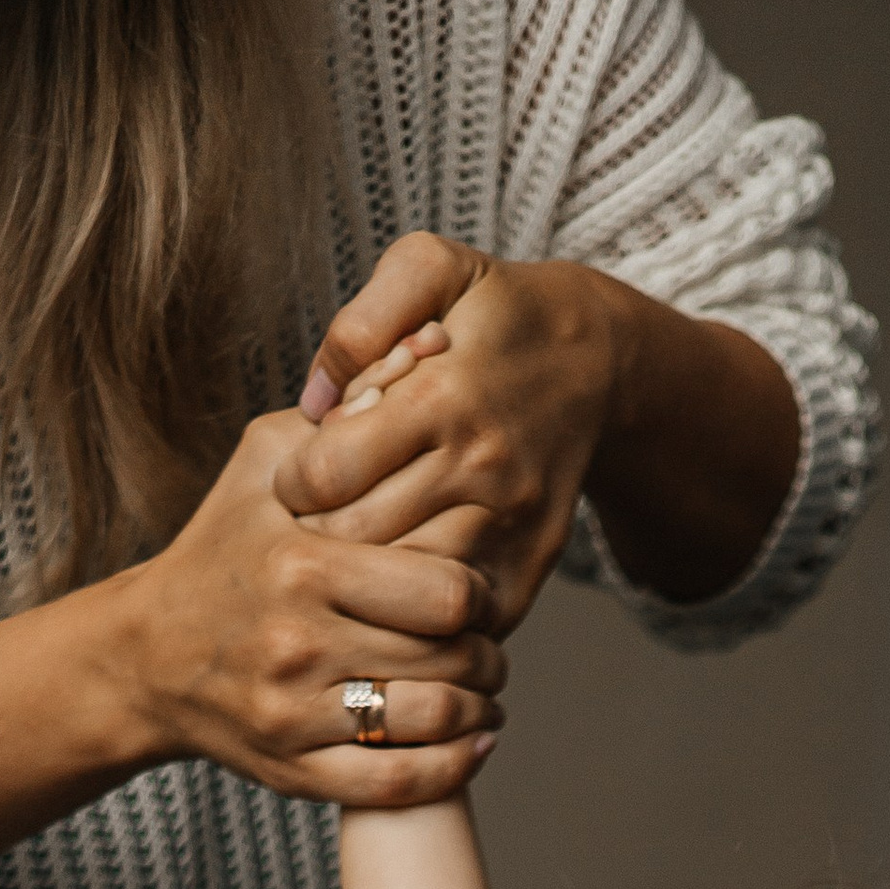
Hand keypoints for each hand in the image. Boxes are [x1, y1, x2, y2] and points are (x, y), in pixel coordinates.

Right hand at [97, 405, 507, 801]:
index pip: (444, 588)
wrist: (146, 656)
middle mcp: (298, 642)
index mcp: (302, 564)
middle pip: (450, 656)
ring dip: (478, 707)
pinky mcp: (295, 772)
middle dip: (487, 651)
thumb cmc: (222, 546)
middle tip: (487, 642)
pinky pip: (399, 784)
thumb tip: (427, 350)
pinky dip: (452, 768)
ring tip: (483, 688)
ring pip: (433, 721)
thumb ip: (348, 413)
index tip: (476, 588)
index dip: (479, 592)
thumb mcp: (268, 462)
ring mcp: (295, 714)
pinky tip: (472, 742)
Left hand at [293, 235, 623, 628]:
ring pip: (401, 592)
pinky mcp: (527, 571)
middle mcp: (482, 471)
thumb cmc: (494, 313)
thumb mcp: (429, 267)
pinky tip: (396, 583)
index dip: (294, 480)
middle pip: (359, 542)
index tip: (298, 474)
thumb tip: (312, 403)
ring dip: (363, 581)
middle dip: (319, 535)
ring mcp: (510, 528)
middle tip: (315, 521)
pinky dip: (415, 612)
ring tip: (350, 553)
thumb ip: (359, 321)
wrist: (595, 364)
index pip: (330, 474)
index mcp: (445, 398)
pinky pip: (452, 621)